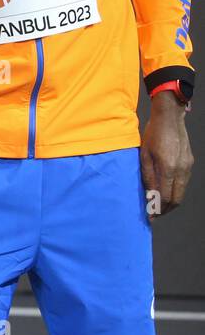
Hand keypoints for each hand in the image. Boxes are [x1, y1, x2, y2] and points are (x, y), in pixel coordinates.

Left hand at [140, 91, 192, 219]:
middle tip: (154, 215)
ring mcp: (188, 167)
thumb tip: (149, 195)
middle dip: (165, 209)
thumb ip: (148, 176)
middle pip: (176, 198)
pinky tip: (165, 191)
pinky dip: (175, 191)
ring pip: (181, 192)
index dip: (157, 209)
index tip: (149, 216)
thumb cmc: (153, 135)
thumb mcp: (144, 155)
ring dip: (171, 201)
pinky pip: (183, 183)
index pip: (165, 196)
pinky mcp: (189, 163)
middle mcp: (181, 170)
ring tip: (158, 206)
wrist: (170, 118)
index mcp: (169, 168)